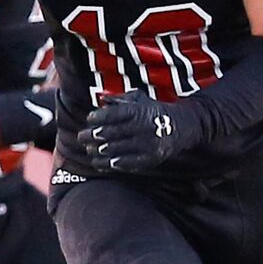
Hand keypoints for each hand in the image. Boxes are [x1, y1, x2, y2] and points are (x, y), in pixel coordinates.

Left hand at [71, 93, 211, 174]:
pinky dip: (113, 164)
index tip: (89, 119)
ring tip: (90, 151)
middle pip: (112, 132)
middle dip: (94, 135)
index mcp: (140, 111)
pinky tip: (103, 163)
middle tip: (82, 138)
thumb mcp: (140, 100)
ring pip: (117, 149)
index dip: (99, 117)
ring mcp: (147, 144)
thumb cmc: (154, 112)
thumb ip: (121, 99)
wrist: (180, 127)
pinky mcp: (151, 158)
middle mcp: (143, 127)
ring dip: (99, 151)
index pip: (114, 114)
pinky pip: (128, 163)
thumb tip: (102, 99)